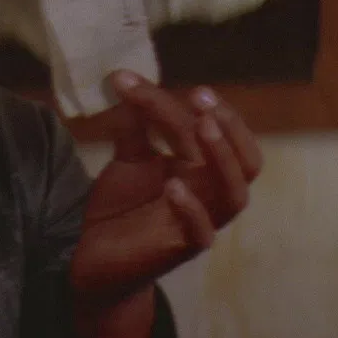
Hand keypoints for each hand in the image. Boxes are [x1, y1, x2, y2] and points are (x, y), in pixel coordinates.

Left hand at [69, 71, 263, 302]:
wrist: (93, 258)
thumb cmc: (122, 207)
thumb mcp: (127, 159)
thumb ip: (133, 126)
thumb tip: (125, 79)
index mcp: (200, 168)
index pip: (209, 130)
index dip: (180, 102)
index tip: (134, 80)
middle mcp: (208, 192)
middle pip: (244, 160)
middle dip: (229, 126)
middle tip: (200, 96)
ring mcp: (199, 221)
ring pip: (234, 194)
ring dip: (222, 159)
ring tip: (202, 129)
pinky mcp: (180, 249)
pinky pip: (202, 234)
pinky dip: (192, 209)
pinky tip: (173, 187)